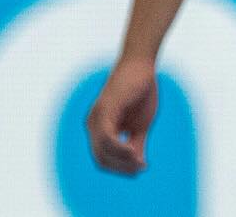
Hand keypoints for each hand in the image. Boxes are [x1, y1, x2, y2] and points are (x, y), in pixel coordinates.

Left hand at [86, 57, 158, 175]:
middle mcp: (92, 125)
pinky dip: (119, 148)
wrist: (142, 65)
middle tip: (140, 170)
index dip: (120, 168)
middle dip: (121, 168)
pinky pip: (106, 137)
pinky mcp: (104, 109)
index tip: (139, 170)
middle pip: (101, 158)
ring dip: (122, 161)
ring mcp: (96, 117)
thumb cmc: (141, 91)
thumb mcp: (140, 124)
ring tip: (139, 163)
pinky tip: (134, 152)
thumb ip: (136, 143)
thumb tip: (139, 164)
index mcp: (99, 129)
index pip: (104, 157)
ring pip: (102, 150)